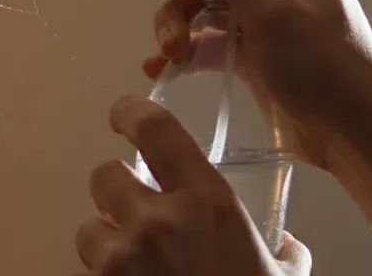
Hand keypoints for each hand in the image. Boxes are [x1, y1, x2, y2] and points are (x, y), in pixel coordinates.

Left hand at [75, 96, 311, 274]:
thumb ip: (279, 249)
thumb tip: (282, 245)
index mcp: (208, 203)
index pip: (153, 128)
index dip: (130, 112)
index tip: (124, 114)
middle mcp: (158, 221)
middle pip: (104, 175)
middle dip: (117, 190)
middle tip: (137, 210)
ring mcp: (124, 260)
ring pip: (89, 228)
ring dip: (107, 240)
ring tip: (134, 262)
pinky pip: (92, 273)